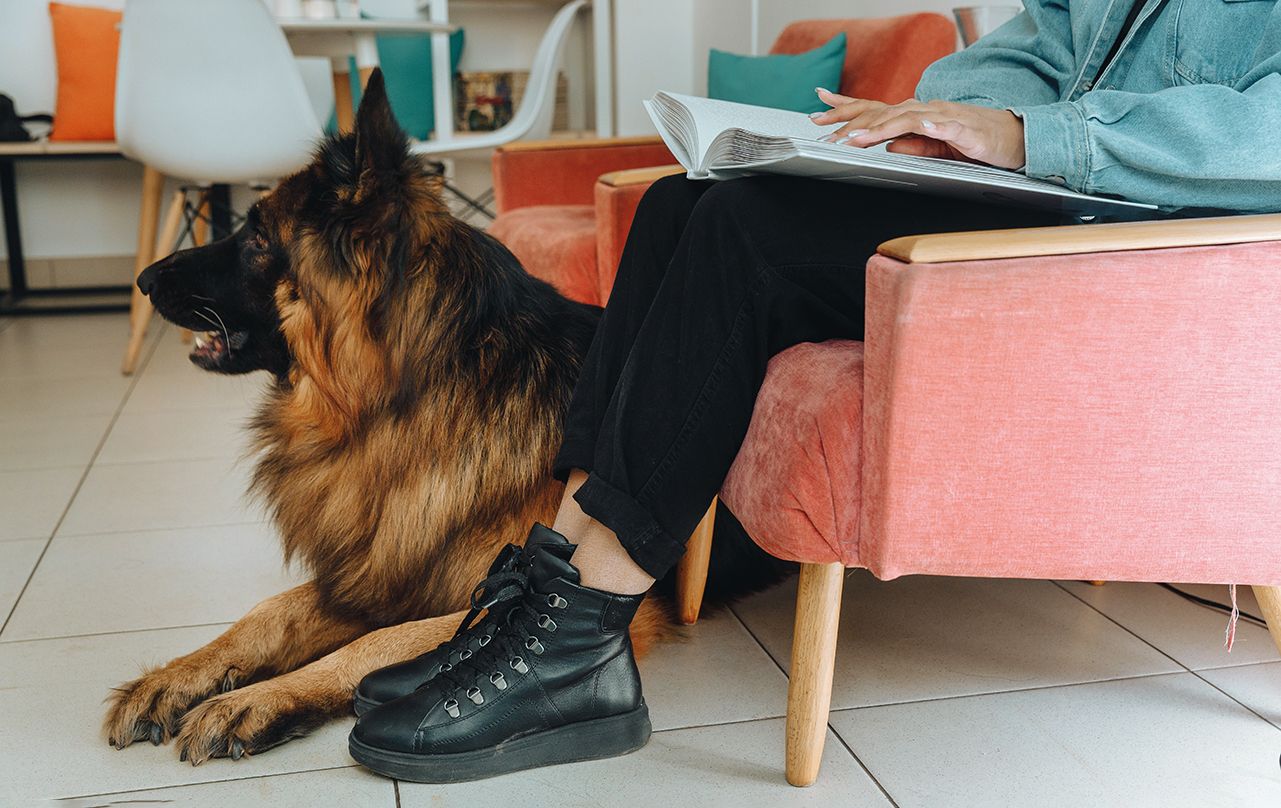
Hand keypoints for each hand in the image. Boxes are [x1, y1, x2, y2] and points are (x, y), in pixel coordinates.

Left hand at [809, 88, 1025, 169]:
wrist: (1015, 140)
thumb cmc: (976, 143)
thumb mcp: (937, 149)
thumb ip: (914, 146)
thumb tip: (888, 147)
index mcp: (916, 115)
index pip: (875, 108)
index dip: (846, 108)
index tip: (817, 109)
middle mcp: (926, 110)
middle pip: (883, 113)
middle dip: (852, 124)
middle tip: (826, 136)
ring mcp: (945, 118)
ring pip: (907, 119)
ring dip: (880, 128)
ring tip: (858, 139)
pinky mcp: (965, 129)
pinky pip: (945, 127)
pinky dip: (930, 127)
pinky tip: (916, 129)